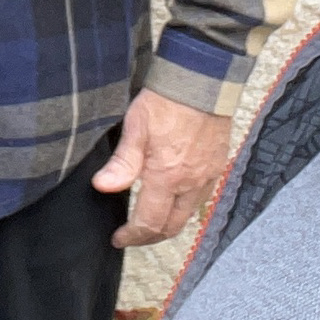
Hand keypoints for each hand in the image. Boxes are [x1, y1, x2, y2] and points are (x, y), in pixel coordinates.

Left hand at [92, 89, 233, 247]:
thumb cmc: (166, 101)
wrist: (202, 81)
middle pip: (171, 227)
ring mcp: (207, 177)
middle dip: (150, 237)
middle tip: (133, 236)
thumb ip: (122, 163)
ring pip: (188, 215)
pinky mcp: (217, 166)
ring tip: (151, 221)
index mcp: (167, 178)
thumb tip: (102, 187)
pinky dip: (185, 207)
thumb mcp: (136, 127)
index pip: (149, 223)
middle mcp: (190, 184)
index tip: (118, 238)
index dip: (132, 236)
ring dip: (169, 224)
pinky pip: (202, 198)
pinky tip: (174, 198)